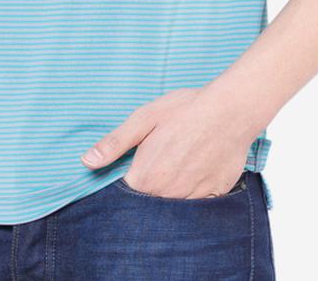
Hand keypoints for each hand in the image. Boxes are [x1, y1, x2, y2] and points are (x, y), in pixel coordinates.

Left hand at [80, 82, 258, 197]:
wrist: (231, 109)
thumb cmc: (185, 109)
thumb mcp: (144, 118)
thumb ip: (115, 143)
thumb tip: (87, 162)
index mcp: (146, 177)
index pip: (124, 197)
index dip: (125, 186)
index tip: (131, 173)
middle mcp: (168, 194)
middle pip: (148, 206)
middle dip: (147, 192)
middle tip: (158, 164)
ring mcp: (192, 198)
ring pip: (172, 207)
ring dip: (169, 194)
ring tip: (176, 166)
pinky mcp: (214, 196)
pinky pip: (196, 206)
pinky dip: (192, 194)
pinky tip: (194, 172)